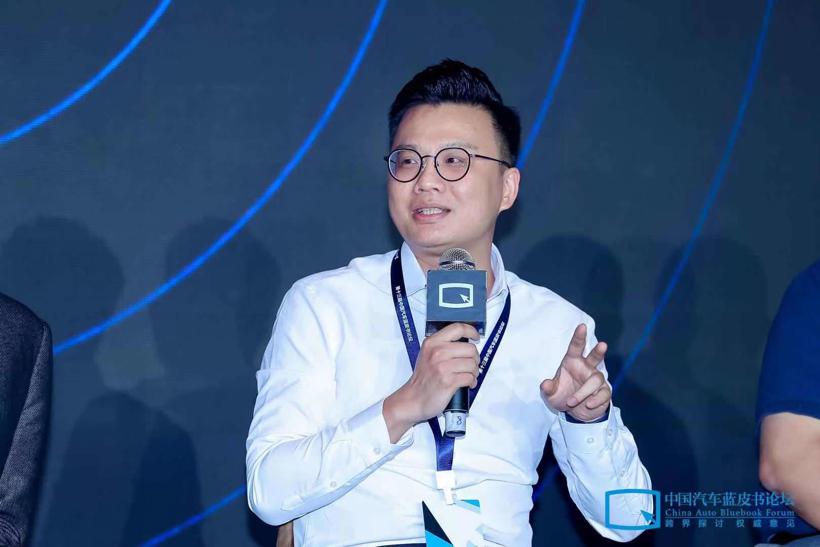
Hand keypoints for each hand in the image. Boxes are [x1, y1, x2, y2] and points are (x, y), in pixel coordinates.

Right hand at [383, 323, 479, 441]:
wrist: (413, 399)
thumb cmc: (423, 378)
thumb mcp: (428, 354)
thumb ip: (444, 345)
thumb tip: (466, 343)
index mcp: (432, 342)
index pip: (458, 328)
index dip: (471, 331)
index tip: (476, 337)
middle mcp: (437, 352)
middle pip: (470, 348)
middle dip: (475, 358)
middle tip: (471, 364)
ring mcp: (443, 367)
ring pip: (472, 364)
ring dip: (474, 371)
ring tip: (468, 375)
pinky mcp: (448, 381)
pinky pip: (470, 377)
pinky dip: (472, 381)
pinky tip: (467, 383)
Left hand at [540, 323, 610, 421]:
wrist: (576, 412)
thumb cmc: (564, 396)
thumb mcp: (551, 394)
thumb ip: (548, 388)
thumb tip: (545, 384)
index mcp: (573, 362)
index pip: (576, 347)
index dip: (579, 337)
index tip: (582, 326)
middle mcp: (586, 368)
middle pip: (595, 357)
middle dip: (598, 351)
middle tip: (603, 345)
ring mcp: (596, 379)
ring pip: (596, 380)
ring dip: (584, 392)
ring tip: (571, 401)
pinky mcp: (604, 392)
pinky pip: (603, 393)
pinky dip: (596, 400)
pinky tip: (588, 405)